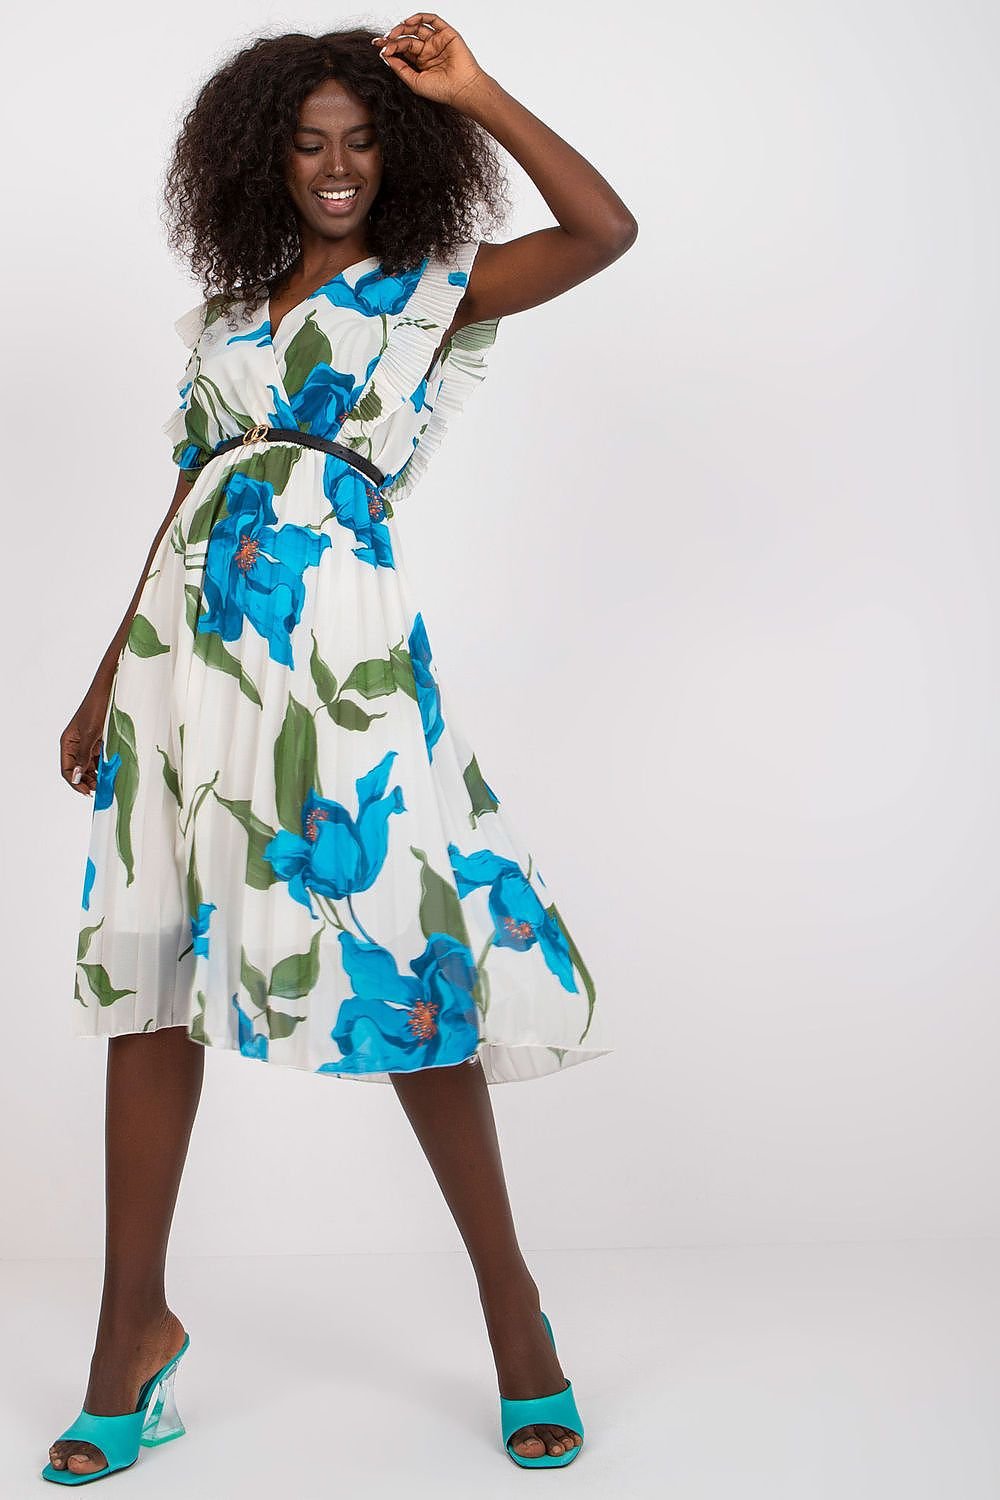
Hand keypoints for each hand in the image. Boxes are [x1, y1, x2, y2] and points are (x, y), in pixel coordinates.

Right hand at [61, 689, 109, 796]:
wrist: (107, 691)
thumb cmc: (96, 708)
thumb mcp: (91, 734)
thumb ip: (84, 756)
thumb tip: (77, 776)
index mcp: (67, 743)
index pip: (66, 769)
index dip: (75, 782)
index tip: (87, 792)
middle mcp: (74, 745)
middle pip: (77, 769)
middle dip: (86, 781)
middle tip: (98, 790)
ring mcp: (85, 743)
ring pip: (87, 765)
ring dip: (94, 775)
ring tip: (104, 783)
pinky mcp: (96, 741)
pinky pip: (96, 758)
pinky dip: (101, 766)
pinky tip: (108, 772)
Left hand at [371, 13, 486, 107]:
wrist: (462, 89)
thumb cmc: (441, 90)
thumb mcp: (414, 81)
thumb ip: (400, 69)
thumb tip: (385, 55)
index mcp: (421, 62)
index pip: (402, 50)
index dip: (390, 47)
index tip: (380, 48)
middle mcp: (428, 50)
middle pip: (407, 38)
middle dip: (394, 37)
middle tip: (383, 40)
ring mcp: (437, 41)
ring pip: (417, 28)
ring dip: (403, 27)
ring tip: (393, 32)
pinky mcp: (447, 34)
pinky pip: (432, 20)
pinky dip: (419, 17)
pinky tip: (408, 22)